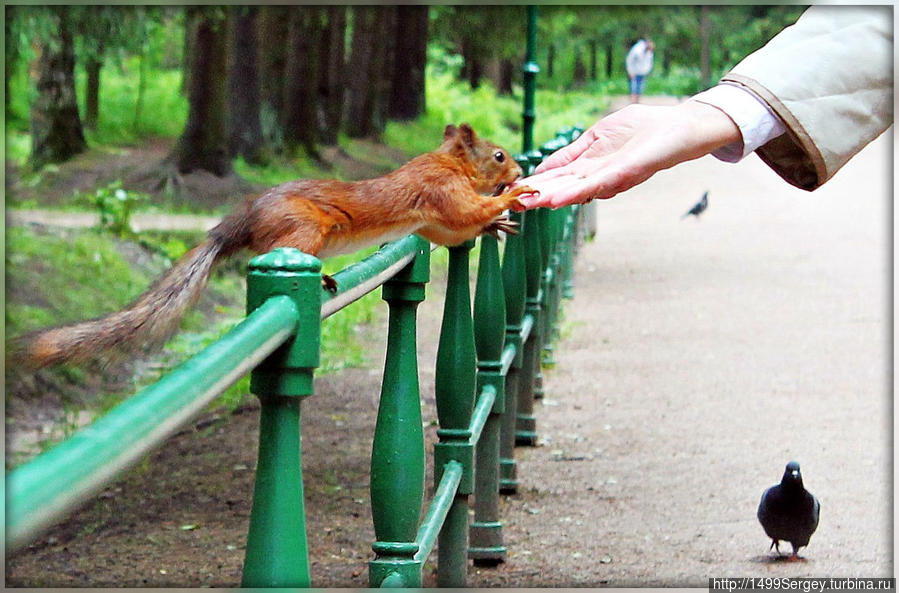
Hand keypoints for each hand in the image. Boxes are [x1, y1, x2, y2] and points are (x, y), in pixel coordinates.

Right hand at [512, 100, 740, 208]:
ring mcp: (613, 175)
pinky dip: (578, 191)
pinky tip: (560, 198)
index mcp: (589, 165)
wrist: (681, 127)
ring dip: (554, 198)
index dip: (535, 185)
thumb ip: (572, 153)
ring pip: (578, 189)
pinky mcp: (628, 171)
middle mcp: (599, 175)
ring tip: (533, 204)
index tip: (511, 194)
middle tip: (514, 205)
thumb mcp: (597, 136)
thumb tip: (542, 168)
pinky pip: (600, 183)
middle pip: (564, 187)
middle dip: (539, 196)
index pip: (556, 177)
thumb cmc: (643, 129)